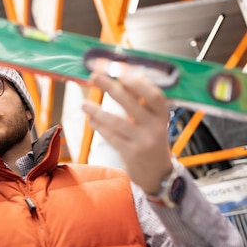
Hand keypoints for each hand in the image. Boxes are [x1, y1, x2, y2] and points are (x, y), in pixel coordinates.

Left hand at [82, 71, 172, 194]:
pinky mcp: (130, 154)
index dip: (138, 83)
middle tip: (94, 77)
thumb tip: (119, 77)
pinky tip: (91, 120)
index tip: (121, 72)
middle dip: (111, 88)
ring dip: (98, 111)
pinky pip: (111, 137)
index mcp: (162, 115)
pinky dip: (99, 127)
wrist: (157, 173)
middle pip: (131, 104)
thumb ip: (138, 102)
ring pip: (116, 122)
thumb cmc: (150, 139)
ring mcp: (142, 142)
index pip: (154, 96)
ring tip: (84, 104)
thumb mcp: (152, 121)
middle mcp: (155, 128)